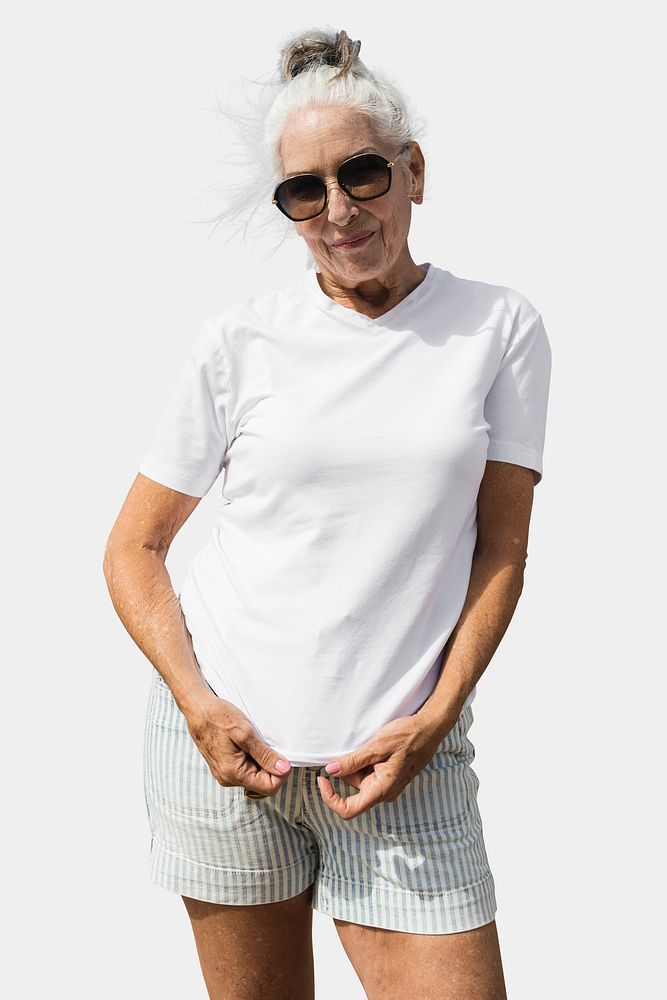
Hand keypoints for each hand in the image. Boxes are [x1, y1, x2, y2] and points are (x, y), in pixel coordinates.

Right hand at [185, 695, 290, 797]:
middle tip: (267, 745)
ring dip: (261, 762)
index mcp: (233, 774)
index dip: (280, 773)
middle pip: (262, 784)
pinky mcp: (224, 767)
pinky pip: (246, 770)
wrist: (198, 710)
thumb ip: (265, 754)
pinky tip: (248, 744)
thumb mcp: (246, 733)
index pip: (269, 788)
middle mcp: (228, 779)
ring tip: (256, 742)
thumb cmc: (219, 718)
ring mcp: (225, 774)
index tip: (283, 756)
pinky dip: (253, 759)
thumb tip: (284, 769)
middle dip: (271, 767)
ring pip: (255, 776)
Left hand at [317, 715, 444, 820]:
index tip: (322, 779)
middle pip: (353, 788)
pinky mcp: (389, 778)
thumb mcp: (377, 746)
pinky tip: (378, 747)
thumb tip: (330, 771)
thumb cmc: (408, 736)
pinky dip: (367, 761)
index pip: (348, 809)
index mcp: (382, 790)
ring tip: (373, 744)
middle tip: (359, 746)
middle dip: (349, 769)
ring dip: (359, 762)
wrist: (430, 729)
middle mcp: (385, 793)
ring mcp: (388, 786)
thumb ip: (353, 761)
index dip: (330, 798)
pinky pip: (369, 773)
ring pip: (361, 779)